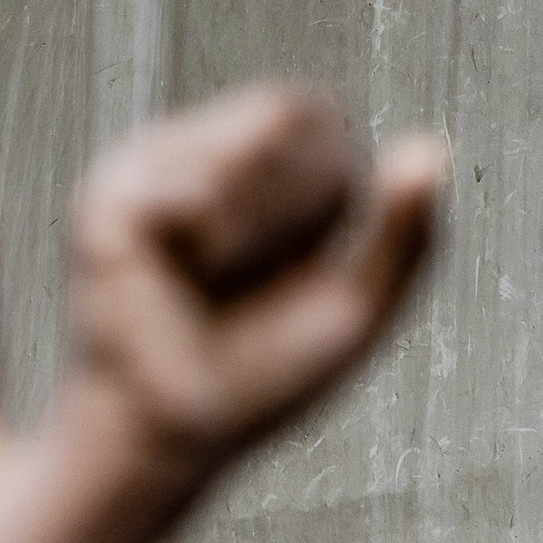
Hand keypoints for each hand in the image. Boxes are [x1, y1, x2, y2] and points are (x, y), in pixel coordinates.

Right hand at [60, 86, 443, 489]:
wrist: (179, 432)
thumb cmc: (259, 380)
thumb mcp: (357, 306)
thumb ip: (403, 235)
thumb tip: (432, 143)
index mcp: (247, 174)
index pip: (315, 111)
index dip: (330, 177)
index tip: (306, 251)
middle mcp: (190, 155)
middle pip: (288, 110)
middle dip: (301, 203)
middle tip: (256, 273)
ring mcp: (142, 167)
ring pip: (247, 149)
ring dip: (261, 230)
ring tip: (214, 279)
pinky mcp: (110, 196)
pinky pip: (200, 193)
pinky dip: (217, 245)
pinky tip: (182, 278)